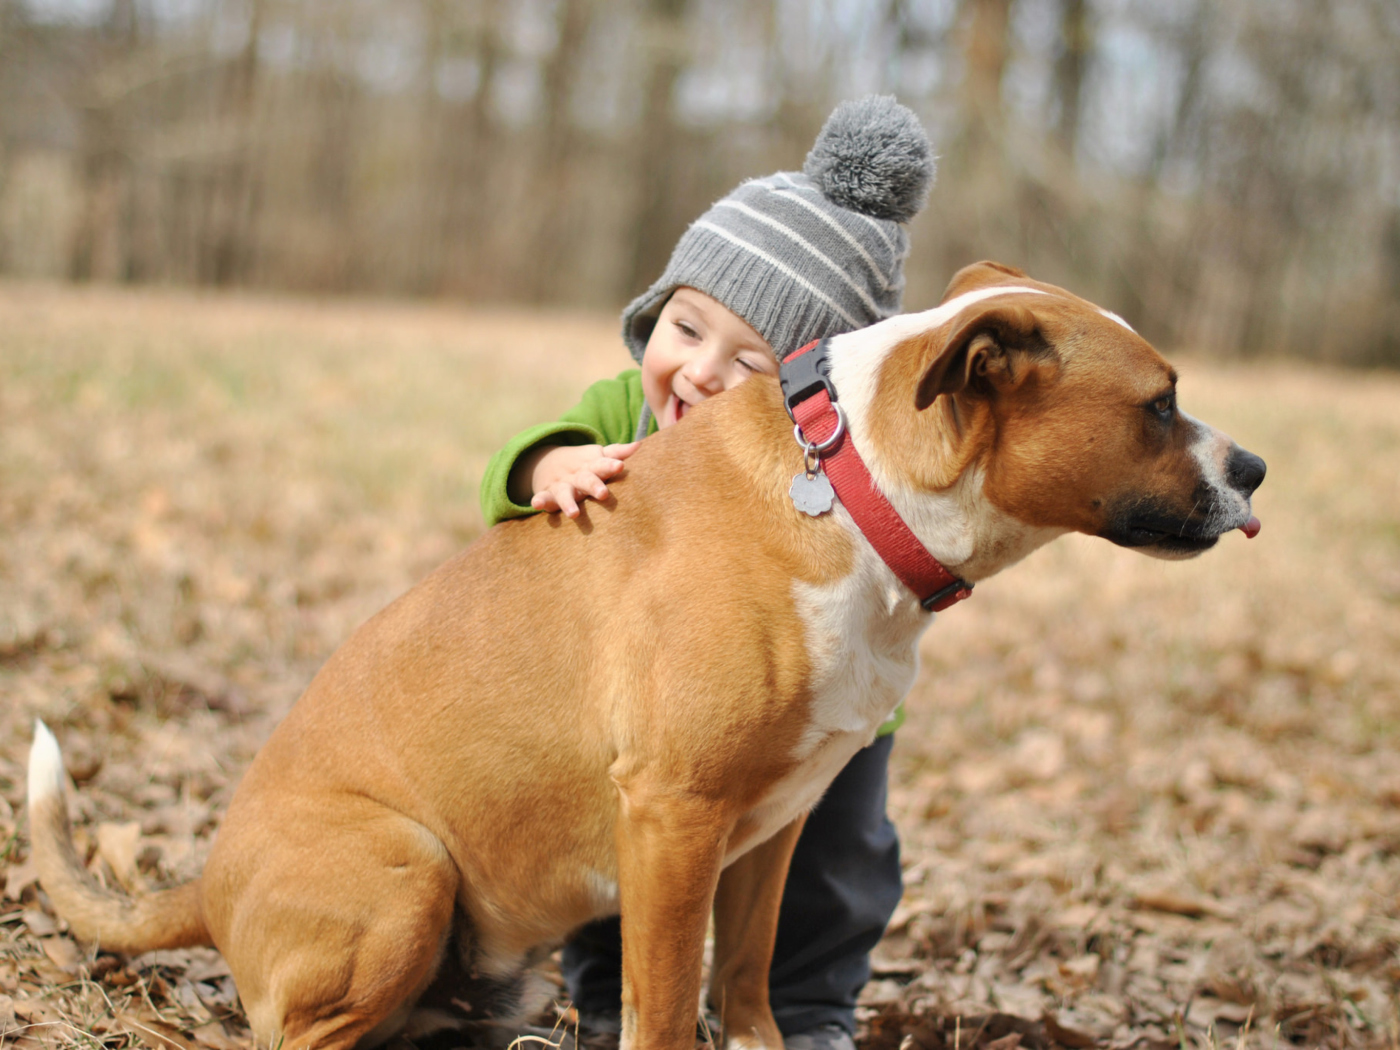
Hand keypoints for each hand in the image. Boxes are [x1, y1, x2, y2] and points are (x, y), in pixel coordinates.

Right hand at [519, 442, 638, 517]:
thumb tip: (639, 445)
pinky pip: (543, 498)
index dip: (611, 465)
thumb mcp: (598, 456)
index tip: (620, 466)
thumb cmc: (585, 465)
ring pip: (565, 493)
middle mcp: (577, 476)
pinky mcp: (547, 494)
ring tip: (574, 513)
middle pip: (586, 480)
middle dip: (594, 486)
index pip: (603, 464)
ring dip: (568, 502)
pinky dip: (539, 501)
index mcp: (592, 466)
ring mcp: (562, 485)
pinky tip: (536, 505)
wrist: (549, 462)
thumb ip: (617, 453)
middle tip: (603, 494)